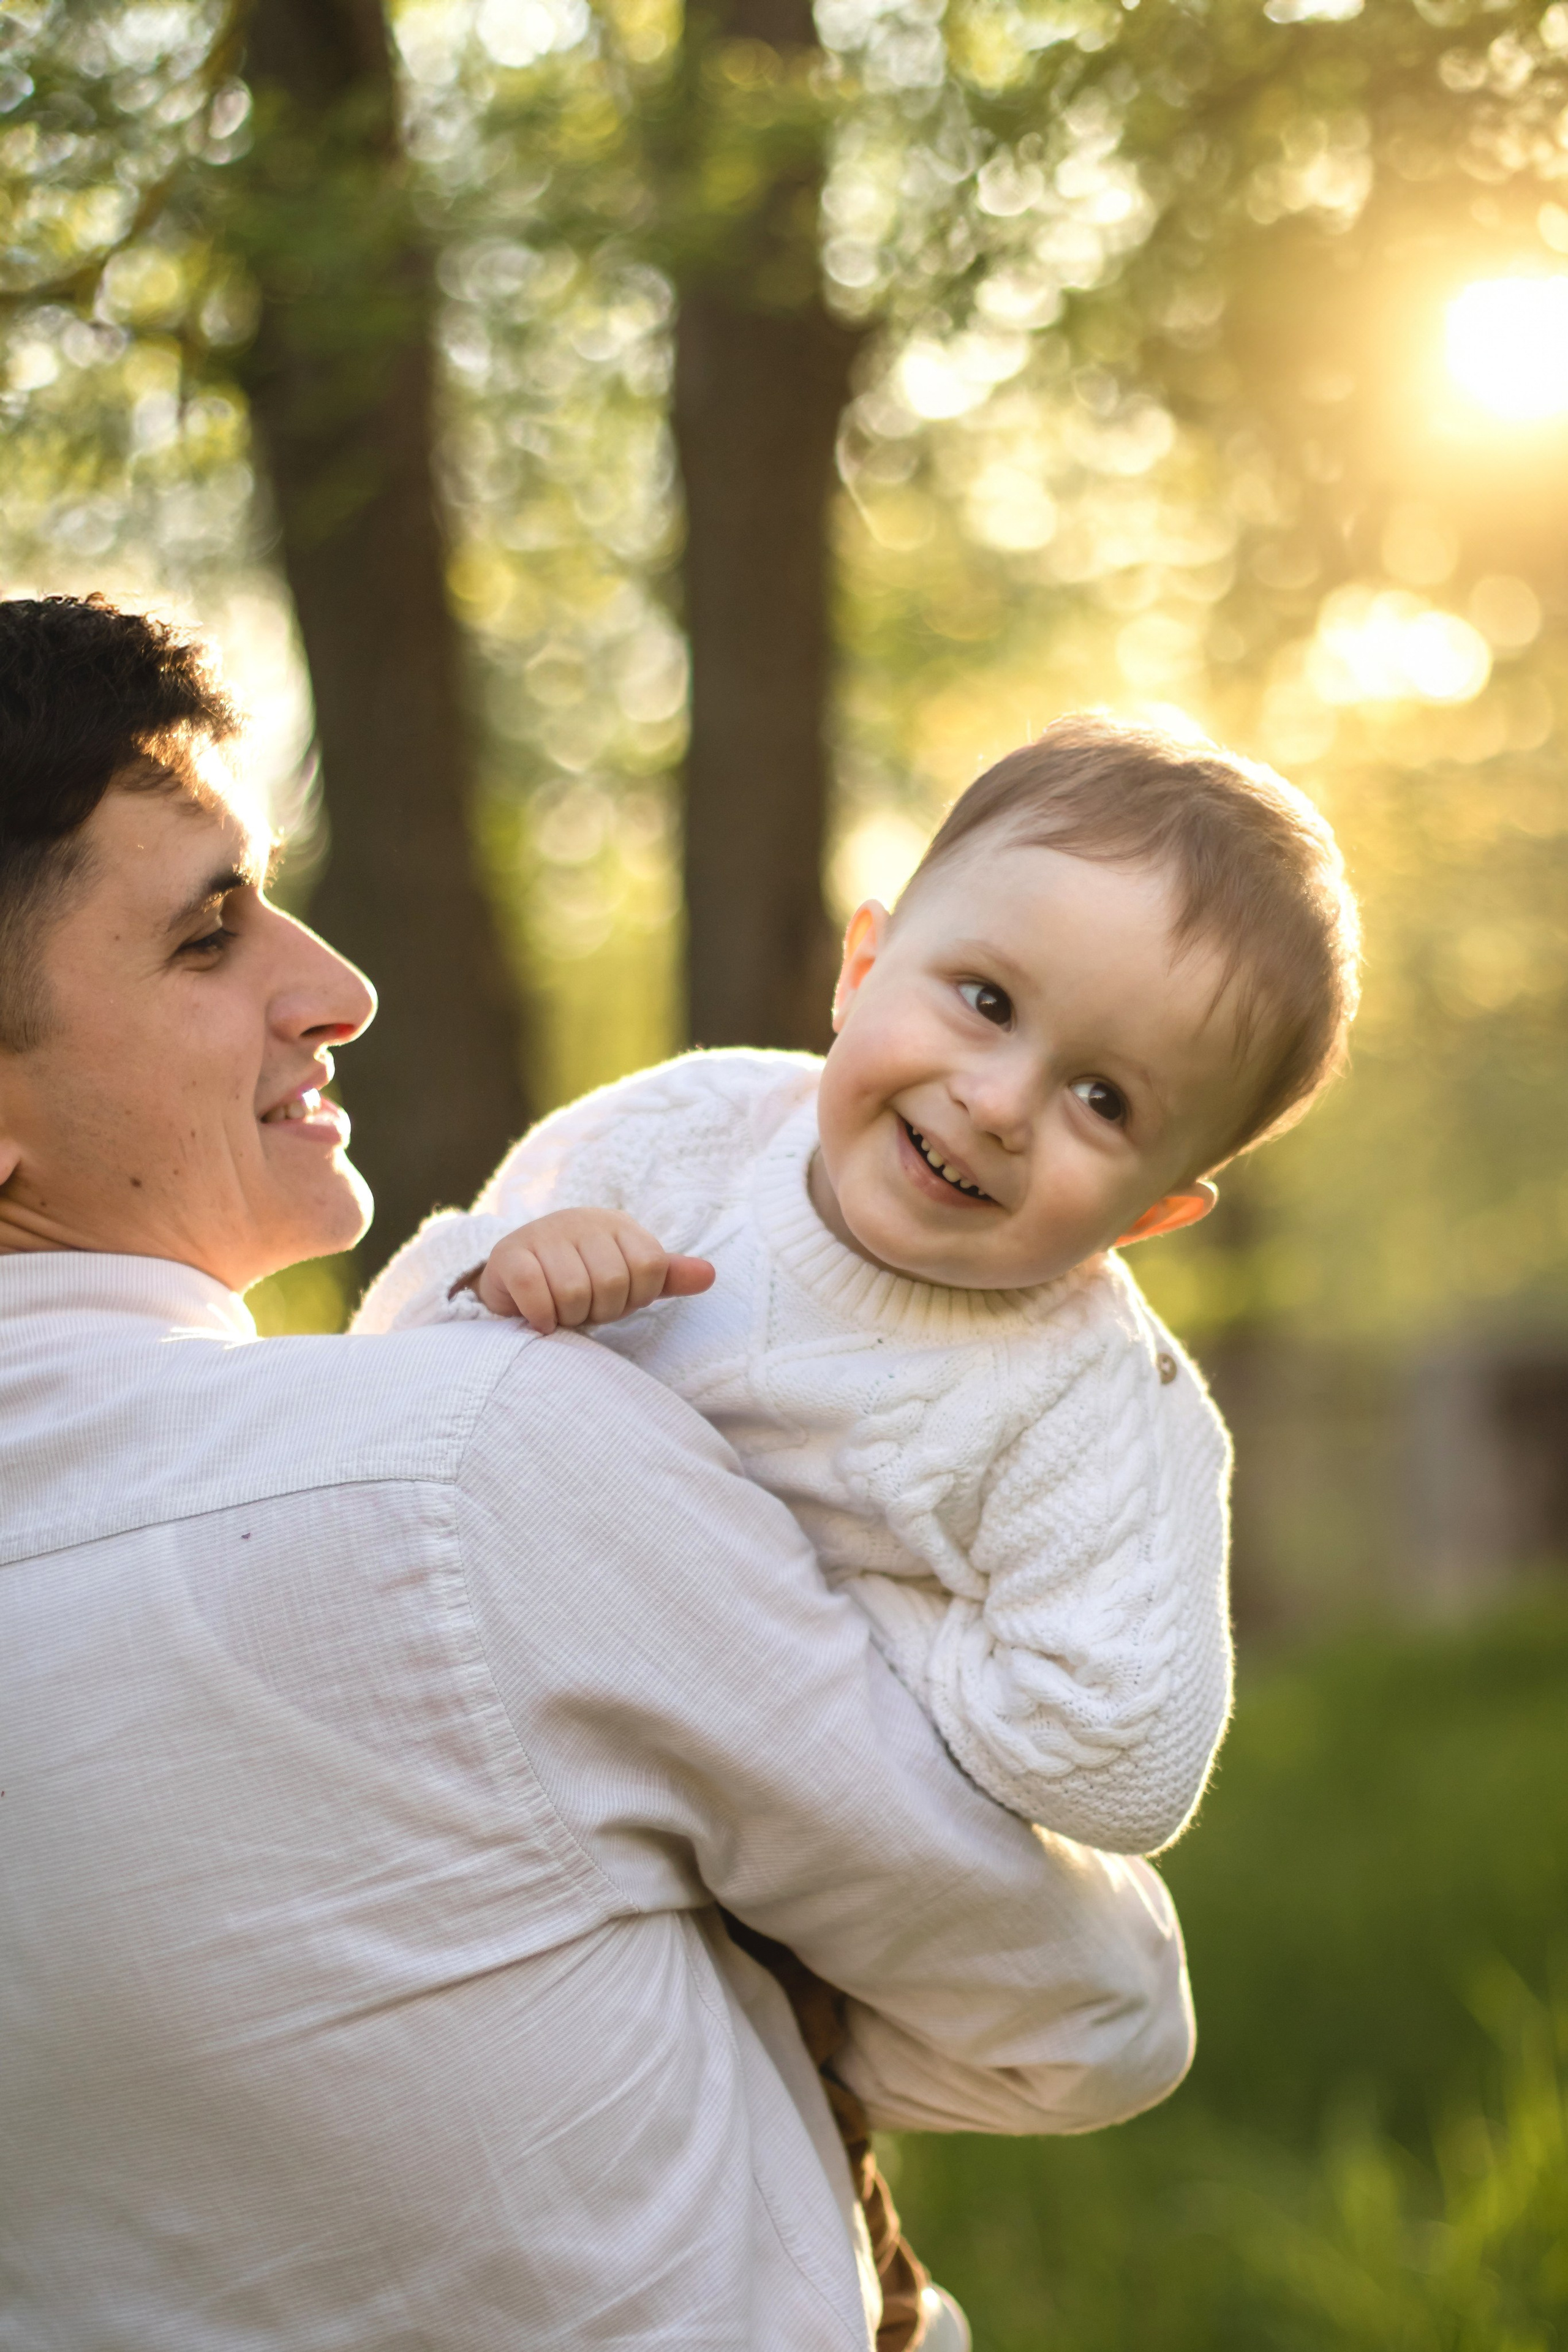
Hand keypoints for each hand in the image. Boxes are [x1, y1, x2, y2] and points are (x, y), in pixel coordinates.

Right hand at [473, 1208, 714, 1333]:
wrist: (518, 1275)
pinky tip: (540, 1318)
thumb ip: (666, 1275)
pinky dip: (541, 1316)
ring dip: (569, 1316)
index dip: (638, 1296)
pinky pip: (535, 1291)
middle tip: (586, 1308)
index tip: (618, 1299)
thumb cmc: (582, 1277)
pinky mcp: (509, 1254)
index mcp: (618, 1224)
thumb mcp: (629, 1277)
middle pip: (613, 1282)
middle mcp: (581, 1220)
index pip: (651, 1266)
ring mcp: (543, 1234)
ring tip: (562, 1310)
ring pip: (573, 1291)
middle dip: (601, 1310)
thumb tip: (710, 1274)